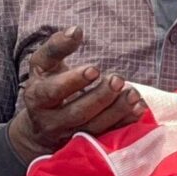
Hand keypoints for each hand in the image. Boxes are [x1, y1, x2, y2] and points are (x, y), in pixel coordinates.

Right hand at [8, 27, 145, 160]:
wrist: (41, 128)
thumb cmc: (46, 86)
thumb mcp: (43, 66)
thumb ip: (56, 47)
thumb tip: (76, 30)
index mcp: (38, 98)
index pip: (53, 92)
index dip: (73, 81)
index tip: (94, 69)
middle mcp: (52, 122)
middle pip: (78, 113)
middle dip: (100, 97)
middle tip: (117, 80)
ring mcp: (71, 137)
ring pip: (95, 128)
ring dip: (117, 111)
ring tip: (132, 93)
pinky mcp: (88, 145)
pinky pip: (108, 137)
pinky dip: (125, 124)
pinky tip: (138, 108)